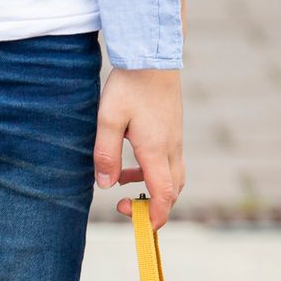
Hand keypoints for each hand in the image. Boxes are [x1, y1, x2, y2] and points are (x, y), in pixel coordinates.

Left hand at [95, 68, 184, 228]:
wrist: (151, 54)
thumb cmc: (129, 85)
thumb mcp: (108, 119)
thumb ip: (105, 154)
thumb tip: (106, 185)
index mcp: (156, 149)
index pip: (164, 194)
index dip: (156, 216)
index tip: (142, 226)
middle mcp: (171, 147)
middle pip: (173, 190)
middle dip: (154, 206)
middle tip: (126, 207)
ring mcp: (175, 138)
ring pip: (172, 176)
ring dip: (151, 188)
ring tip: (122, 183)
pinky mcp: (173, 130)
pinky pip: (167, 161)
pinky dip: (151, 172)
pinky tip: (128, 163)